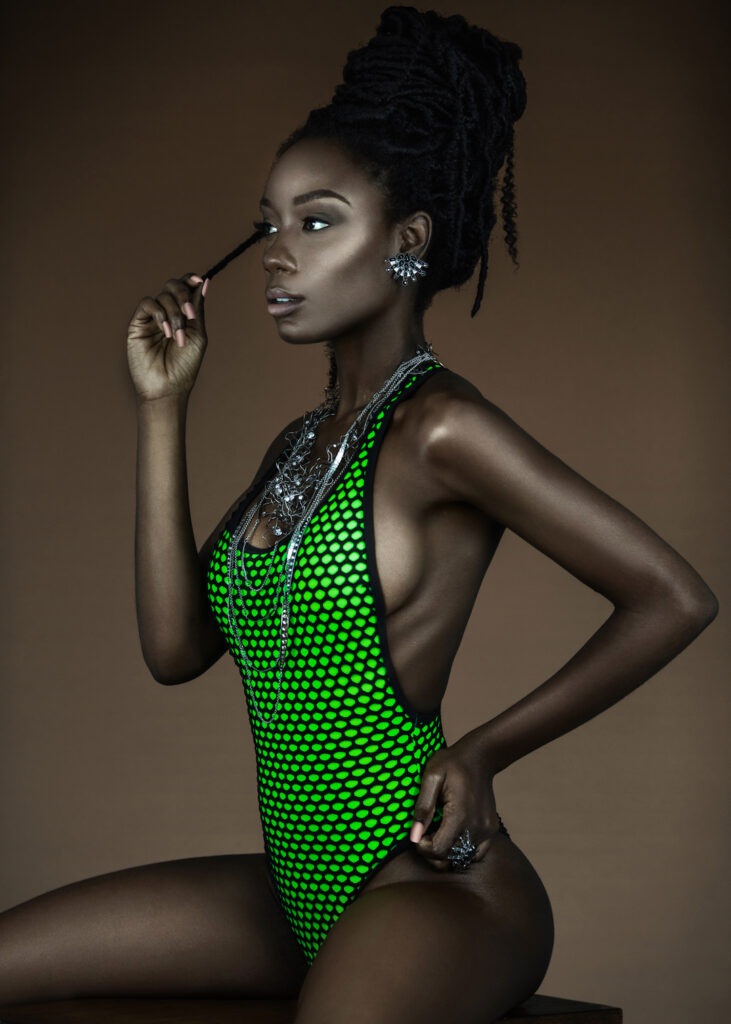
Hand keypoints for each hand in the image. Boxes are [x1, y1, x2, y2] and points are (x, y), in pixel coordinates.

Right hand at [126, 273, 208, 403]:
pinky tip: (165, 331)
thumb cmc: (185, 366)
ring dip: (174, 314)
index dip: (190, 280)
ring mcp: (152, 318)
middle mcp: (167, 313)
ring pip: (162, 295)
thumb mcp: (198, 334)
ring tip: (177, 336)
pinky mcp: (137, 324)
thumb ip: (198, 309)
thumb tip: (203, 281)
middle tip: (189, 315)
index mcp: (184, 315)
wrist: (168, 387)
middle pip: (173, 285)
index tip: (198, 280)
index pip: (185, 288)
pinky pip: (147, 304)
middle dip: (183, 295)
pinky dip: (159, 313)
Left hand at [409, 735, 501, 871]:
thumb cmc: (451, 764)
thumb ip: (423, 806)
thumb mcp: (431, 777)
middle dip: (432, 850)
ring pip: (462, 858)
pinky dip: (462, 852)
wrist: (479, 757)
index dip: (422, 847)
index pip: (438, 850)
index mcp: (460, 815)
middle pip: (449, 857)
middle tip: (426, 831)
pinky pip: (476, 854)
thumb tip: (414, 835)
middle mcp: (477, 827)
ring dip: (446, 852)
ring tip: (438, 832)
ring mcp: (487, 830)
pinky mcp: (491, 830)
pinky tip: (452, 836)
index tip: (418, 833)